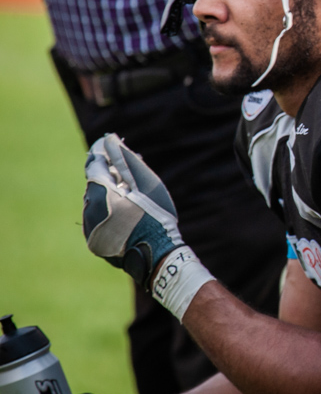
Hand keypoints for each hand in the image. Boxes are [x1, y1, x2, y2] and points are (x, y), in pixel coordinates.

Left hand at [83, 133, 183, 288]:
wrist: (157, 254)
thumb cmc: (156, 214)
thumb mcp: (146, 183)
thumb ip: (125, 160)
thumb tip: (110, 140)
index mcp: (101, 192)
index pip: (94, 165)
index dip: (103, 155)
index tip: (110, 147)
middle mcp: (89, 210)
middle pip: (94, 184)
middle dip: (108, 176)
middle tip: (127, 175)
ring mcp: (90, 228)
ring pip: (95, 202)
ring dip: (108, 195)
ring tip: (130, 197)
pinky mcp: (94, 242)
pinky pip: (97, 220)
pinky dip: (108, 213)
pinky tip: (125, 215)